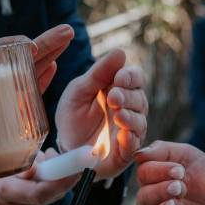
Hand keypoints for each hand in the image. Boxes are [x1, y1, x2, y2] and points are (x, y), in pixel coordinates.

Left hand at [0, 25, 74, 190]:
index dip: (15, 46)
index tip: (33, 45)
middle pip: (16, 60)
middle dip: (42, 44)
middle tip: (66, 32)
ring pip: (25, 73)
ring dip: (47, 57)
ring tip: (66, 41)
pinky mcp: (4, 120)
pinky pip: (25, 97)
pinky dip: (40, 81)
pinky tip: (53, 68)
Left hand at [55, 49, 147, 178]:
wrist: (64, 148)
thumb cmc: (73, 117)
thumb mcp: (79, 91)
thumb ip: (98, 74)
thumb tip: (120, 52)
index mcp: (120, 90)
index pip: (136, 78)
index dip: (131, 77)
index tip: (119, 78)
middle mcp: (130, 109)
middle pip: (140, 99)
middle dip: (127, 97)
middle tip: (113, 98)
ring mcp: (130, 131)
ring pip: (140, 121)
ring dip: (130, 117)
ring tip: (118, 115)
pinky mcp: (125, 152)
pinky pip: (134, 145)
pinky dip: (130, 140)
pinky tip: (123, 135)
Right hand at [134, 141, 204, 204]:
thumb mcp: (187, 155)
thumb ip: (163, 150)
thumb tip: (138, 154)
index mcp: (153, 180)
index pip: (143, 174)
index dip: (158, 171)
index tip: (180, 170)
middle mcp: (154, 202)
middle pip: (143, 197)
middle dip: (161, 190)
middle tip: (182, 187)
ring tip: (178, 204)